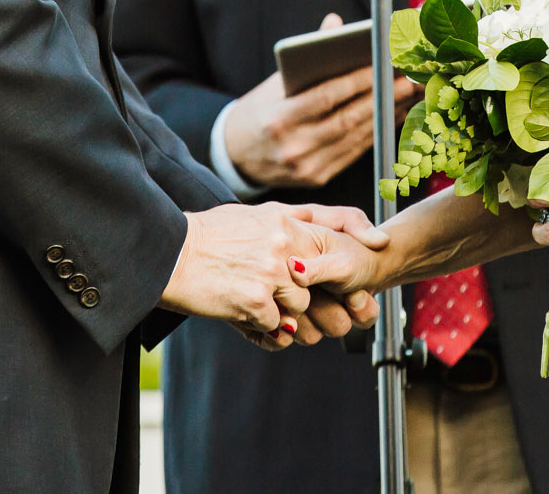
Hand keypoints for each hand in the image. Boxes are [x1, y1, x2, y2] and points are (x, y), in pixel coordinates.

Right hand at [163, 204, 386, 348]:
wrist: (170, 256)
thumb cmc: (207, 236)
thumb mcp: (252, 216)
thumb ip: (288, 222)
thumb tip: (312, 234)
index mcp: (284, 221)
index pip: (336, 222)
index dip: (361, 234)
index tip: (378, 245)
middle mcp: (284, 246)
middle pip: (322, 280)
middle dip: (319, 297)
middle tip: (312, 305)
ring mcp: (271, 275)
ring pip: (301, 309)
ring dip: (284, 317)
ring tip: (257, 306)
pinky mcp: (255, 303)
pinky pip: (277, 330)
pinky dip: (265, 332)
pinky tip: (246, 319)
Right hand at [225, 14, 417, 187]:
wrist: (236, 155)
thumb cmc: (260, 111)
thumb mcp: (274, 83)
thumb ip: (307, 58)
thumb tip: (335, 24)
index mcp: (279, 119)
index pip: (327, 97)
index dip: (358, 81)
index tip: (383, 64)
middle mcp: (294, 147)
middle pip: (348, 119)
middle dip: (382, 98)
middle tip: (408, 78)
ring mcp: (307, 167)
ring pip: (356, 137)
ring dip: (386, 115)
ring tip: (407, 94)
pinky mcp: (318, 178)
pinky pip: (354, 152)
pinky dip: (375, 132)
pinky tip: (391, 115)